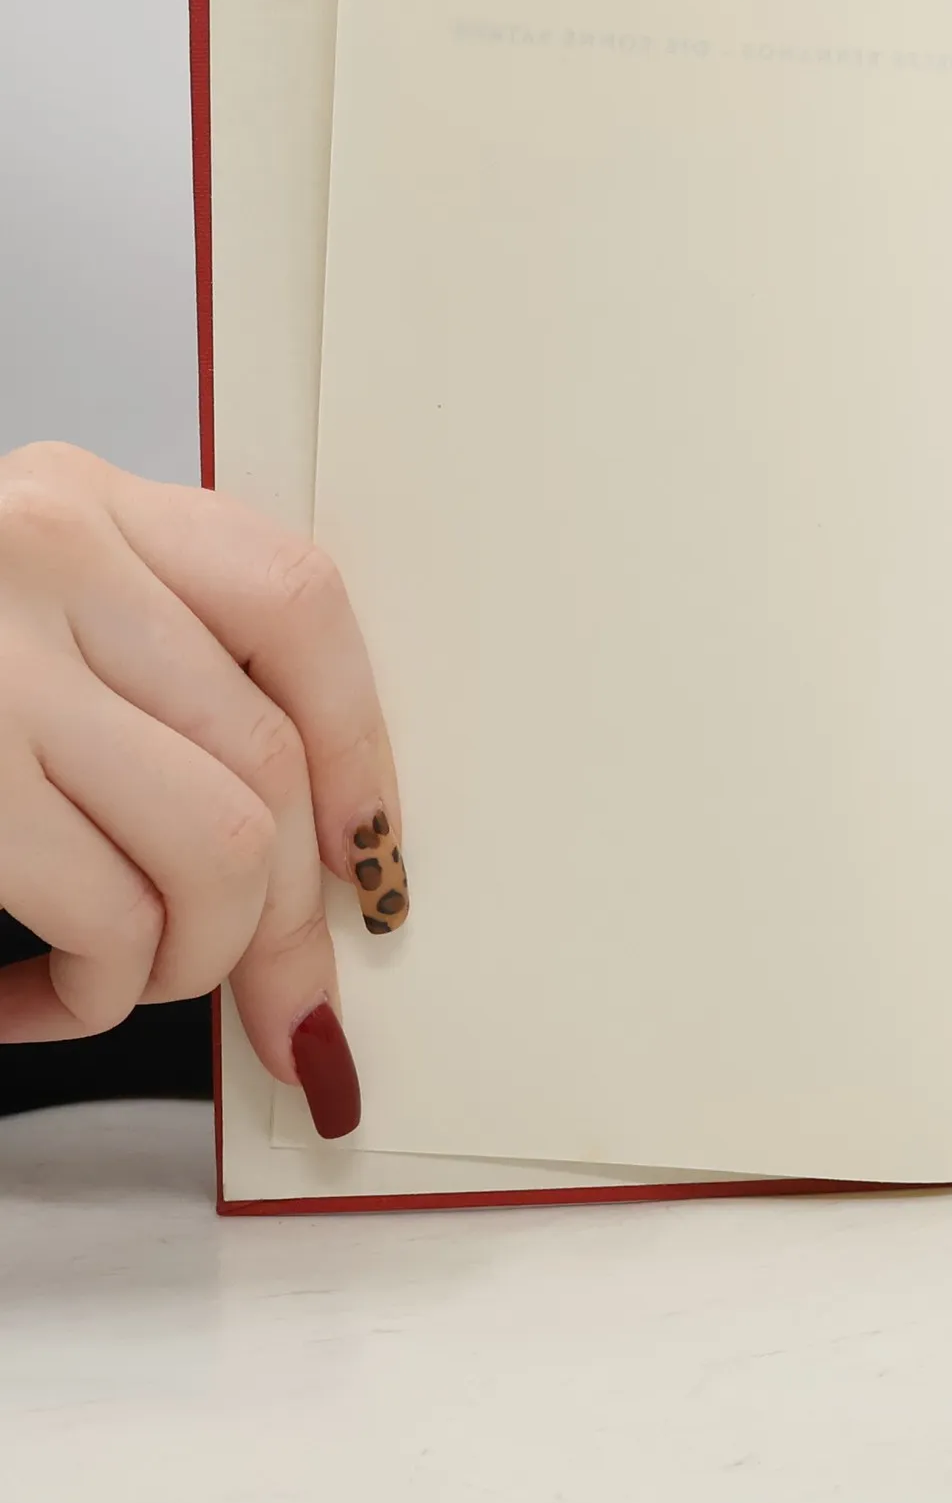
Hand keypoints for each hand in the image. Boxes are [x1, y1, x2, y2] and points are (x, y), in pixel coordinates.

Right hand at [0, 442, 401, 1134]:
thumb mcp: (23, 621)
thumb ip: (153, 682)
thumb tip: (317, 858)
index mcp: (86, 501)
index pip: (300, 603)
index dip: (358, 750)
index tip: (366, 859)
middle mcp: (47, 548)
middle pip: (266, 756)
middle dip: (284, 918)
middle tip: (272, 997)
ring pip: (216, 845)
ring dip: (190, 961)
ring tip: (120, 983)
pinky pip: (105, 912)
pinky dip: (93, 995)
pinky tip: (35, 1001)